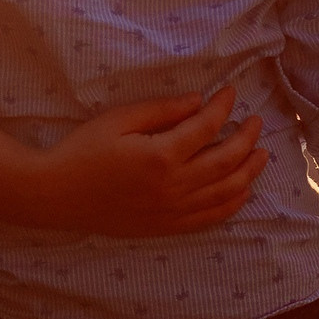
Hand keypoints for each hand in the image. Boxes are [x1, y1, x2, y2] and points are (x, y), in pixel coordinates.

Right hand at [32, 88, 267, 236]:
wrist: (57, 196)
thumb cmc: (83, 151)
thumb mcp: (118, 120)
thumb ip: (162, 110)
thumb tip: (199, 101)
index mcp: (161, 156)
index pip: (207, 127)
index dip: (224, 107)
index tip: (230, 92)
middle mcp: (173, 186)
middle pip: (227, 160)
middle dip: (247, 138)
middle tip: (255, 122)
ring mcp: (173, 210)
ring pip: (227, 191)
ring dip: (249, 171)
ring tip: (261, 153)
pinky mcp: (168, 226)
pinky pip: (211, 217)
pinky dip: (233, 203)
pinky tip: (243, 189)